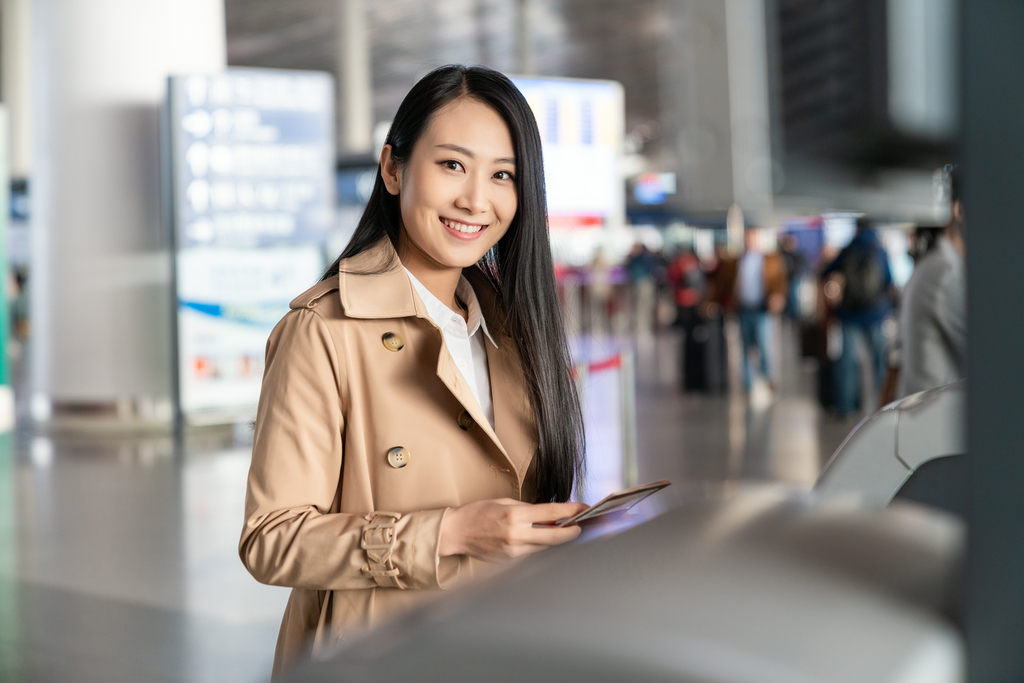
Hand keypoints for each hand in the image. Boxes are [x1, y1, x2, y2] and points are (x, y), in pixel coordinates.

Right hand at [439, 498, 589, 562]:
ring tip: (559, 529)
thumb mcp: (504, 502)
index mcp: (515, 515)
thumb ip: (528, 510)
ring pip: (544, 546)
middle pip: (555, 537)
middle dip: (572, 532)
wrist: (456, 532)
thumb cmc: (477, 513)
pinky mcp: (510, 560)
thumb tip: (550, 516)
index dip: (572, 512)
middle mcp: (516, 535)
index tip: (584, 509)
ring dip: (553, 538)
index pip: (552, 514)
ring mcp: (513, 550)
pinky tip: (537, 537)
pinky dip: (537, 545)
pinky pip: (531, 552)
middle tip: (580, 527)